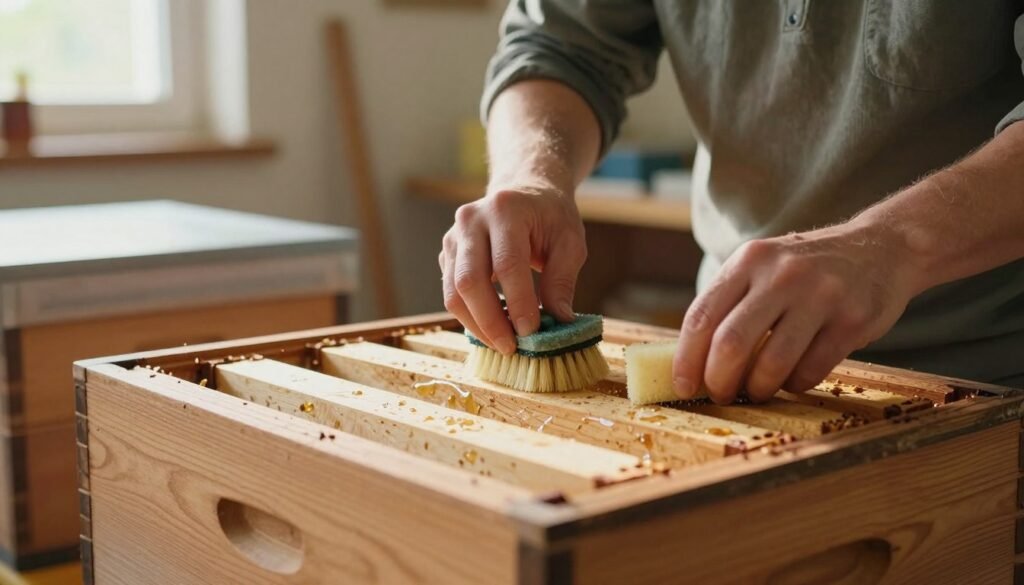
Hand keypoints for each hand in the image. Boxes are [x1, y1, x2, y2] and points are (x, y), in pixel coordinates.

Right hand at [439, 185, 586, 354]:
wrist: (525, 190)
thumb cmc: (550, 216)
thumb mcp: (569, 241)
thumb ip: (562, 280)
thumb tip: (559, 321)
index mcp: (505, 209)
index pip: (507, 264)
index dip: (518, 303)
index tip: (531, 332)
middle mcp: (471, 220)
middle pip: (469, 280)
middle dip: (490, 321)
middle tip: (512, 348)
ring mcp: (453, 237)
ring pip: (453, 292)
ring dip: (476, 325)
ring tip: (502, 344)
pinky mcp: (447, 254)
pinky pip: (451, 293)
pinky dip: (470, 317)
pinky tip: (493, 328)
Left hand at [672, 221, 919, 403]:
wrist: (883, 248)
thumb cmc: (808, 269)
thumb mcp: (765, 267)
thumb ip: (731, 302)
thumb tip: (691, 361)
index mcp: (749, 260)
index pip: (701, 316)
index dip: (686, 359)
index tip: (683, 386)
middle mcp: (781, 274)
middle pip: (729, 344)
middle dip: (718, 381)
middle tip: (720, 395)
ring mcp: (819, 295)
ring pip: (771, 364)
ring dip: (758, 389)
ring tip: (758, 390)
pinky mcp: (851, 320)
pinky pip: (809, 371)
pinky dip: (794, 384)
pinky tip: (793, 377)